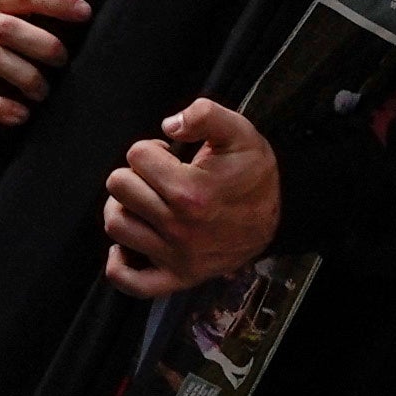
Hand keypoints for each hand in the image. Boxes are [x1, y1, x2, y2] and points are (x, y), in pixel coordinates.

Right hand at [0, 0, 85, 126]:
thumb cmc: (13, 42)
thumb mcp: (25, 19)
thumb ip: (49, 14)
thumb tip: (88, 16)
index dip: (57, 1)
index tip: (86, 13)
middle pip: (6, 28)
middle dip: (41, 44)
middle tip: (63, 60)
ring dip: (25, 75)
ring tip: (44, 92)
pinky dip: (1, 106)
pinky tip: (23, 115)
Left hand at [101, 99, 282, 295]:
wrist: (279, 217)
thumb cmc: (253, 174)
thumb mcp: (239, 133)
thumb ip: (204, 114)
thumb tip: (169, 125)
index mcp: (190, 192)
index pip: (136, 155)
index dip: (151, 148)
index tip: (170, 156)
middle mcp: (179, 227)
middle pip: (119, 187)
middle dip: (136, 173)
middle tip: (159, 178)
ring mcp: (176, 256)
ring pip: (116, 225)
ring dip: (125, 208)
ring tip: (146, 202)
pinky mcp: (177, 277)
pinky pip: (130, 281)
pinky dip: (120, 264)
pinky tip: (132, 242)